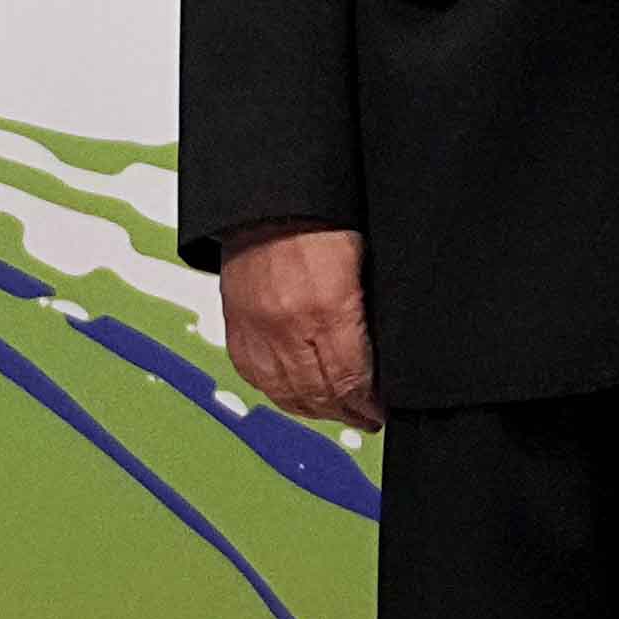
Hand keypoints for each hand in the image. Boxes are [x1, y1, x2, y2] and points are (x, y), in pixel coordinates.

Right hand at [216, 224, 377, 431]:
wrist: (265, 200)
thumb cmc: (317, 221)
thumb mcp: (362, 263)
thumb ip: (368, 313)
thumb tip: (382, 356)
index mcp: (325, 306)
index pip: (350, 379)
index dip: (368, 404)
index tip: (380, 410)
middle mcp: (287, 325)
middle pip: (320, 395)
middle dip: (347, 413)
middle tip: (365, 418)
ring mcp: (256, 329)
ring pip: (286, 395)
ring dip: (315, 410)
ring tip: (336, 412)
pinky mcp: (236, 328)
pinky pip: (257, 379)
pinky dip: (280, 394)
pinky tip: (297, 396)